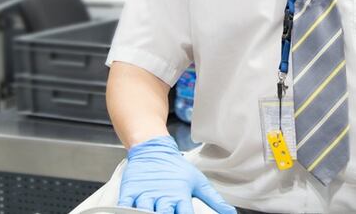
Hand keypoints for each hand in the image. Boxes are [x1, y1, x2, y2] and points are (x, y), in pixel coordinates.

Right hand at [117, 136, 235, 213]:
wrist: (153, 148)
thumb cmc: (175, 168)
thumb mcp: (197, 181)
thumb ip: (214, 199)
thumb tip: (231, 213)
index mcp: (179, 195)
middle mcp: (162, 196)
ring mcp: (144, 194)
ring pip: (143, 211)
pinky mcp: (130, 191)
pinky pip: (125, 204)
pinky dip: (125, 210)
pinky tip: (129, 211)